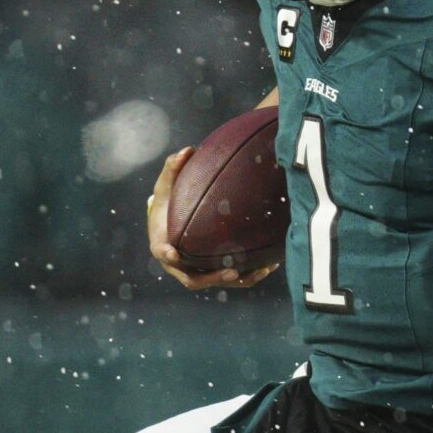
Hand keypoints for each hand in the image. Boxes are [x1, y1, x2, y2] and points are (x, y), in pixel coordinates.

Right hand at [146, 146, 274, 291]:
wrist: (170, 223)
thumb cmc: (167, 204)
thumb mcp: (166, 187)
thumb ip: (173, 169)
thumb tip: (187, 150)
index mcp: (163, 245)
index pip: (163, 253)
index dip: (168, 255)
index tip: (173, 253)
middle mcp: (179, 265)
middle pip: (194, 279)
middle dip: (213, 277)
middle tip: (231, 271)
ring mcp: (197, 271)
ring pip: (217, 282)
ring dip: (238, 279)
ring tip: (260, 271)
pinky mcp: (213, 271)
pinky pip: (232, 278)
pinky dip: (249, 275)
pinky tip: (269, 266)